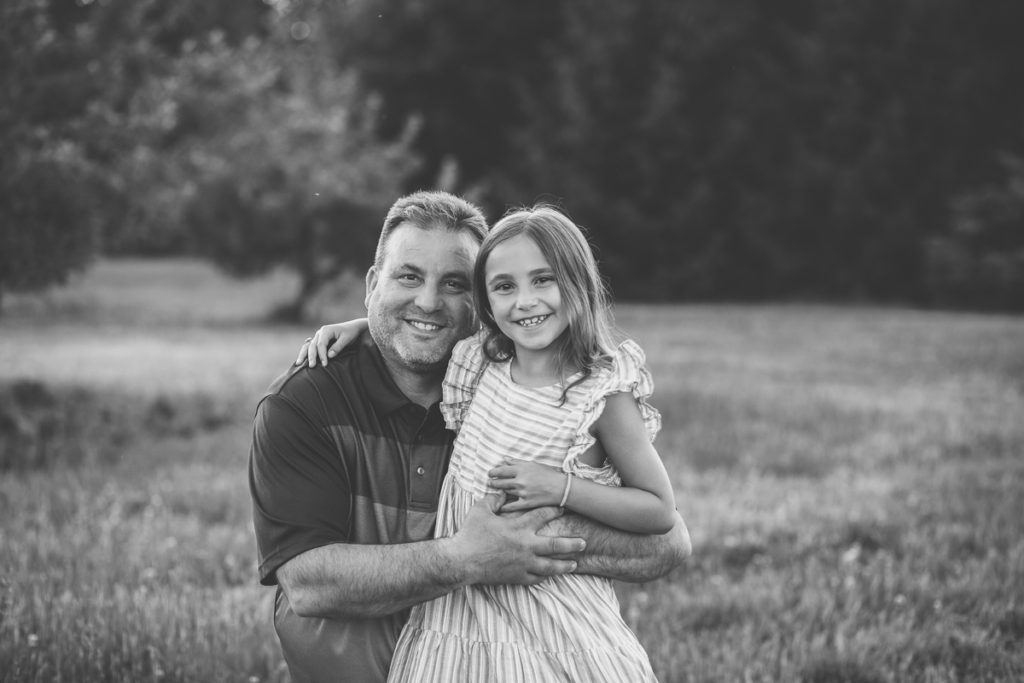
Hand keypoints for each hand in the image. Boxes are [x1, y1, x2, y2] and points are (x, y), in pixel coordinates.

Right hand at [294, 319, 368, 366]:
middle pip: (312, 346)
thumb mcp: (347, 339)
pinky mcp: (319, 341)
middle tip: (311, 366)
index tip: (325, 364)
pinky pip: (310, 347)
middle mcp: (320, 333)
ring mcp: (318, 337)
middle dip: (311, 356)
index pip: (321, 344)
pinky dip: (306, 353)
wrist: (353, 327)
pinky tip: (301, 361)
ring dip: (303, 355)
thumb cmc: (351, 332)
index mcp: (326, 330)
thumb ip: (338, 347)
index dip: (322, 355)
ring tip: (298, 364)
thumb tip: (329, 356)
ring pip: (308, 346)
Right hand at [450, 493, 584, 584]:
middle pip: (555, 545)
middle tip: (584, 543)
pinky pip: (536, 578)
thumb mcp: (481, 509)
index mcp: (519, 527)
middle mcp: (526, 546)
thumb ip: (494, 499)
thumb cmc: (470, 533)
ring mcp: (523, 563)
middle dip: (571, 543)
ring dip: (564, 564)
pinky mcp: (517, 577)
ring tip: (574, 563)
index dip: (555, 510)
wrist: (462, 560)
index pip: (543, 515)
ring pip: (550, 566)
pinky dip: (545, 576)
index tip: (564, 508)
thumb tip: (502, 492)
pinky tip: (550, 575)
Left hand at [488, 460, 566, 511]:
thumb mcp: (533, 464)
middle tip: (489, 482)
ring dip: (498, 491)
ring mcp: (522, 492)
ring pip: (505, 492)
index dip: (493, 472)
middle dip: (493, 482)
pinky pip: (511, 506)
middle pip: (500, 482)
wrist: (561, 488)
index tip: (490, 473)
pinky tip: (500, 507)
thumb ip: (517, 462)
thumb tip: (504, 459)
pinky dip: (504, 506)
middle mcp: (520, 480)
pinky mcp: (526, 503)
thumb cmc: (549, 474)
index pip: (501, 470)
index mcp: (521, 469)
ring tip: (495, 490)